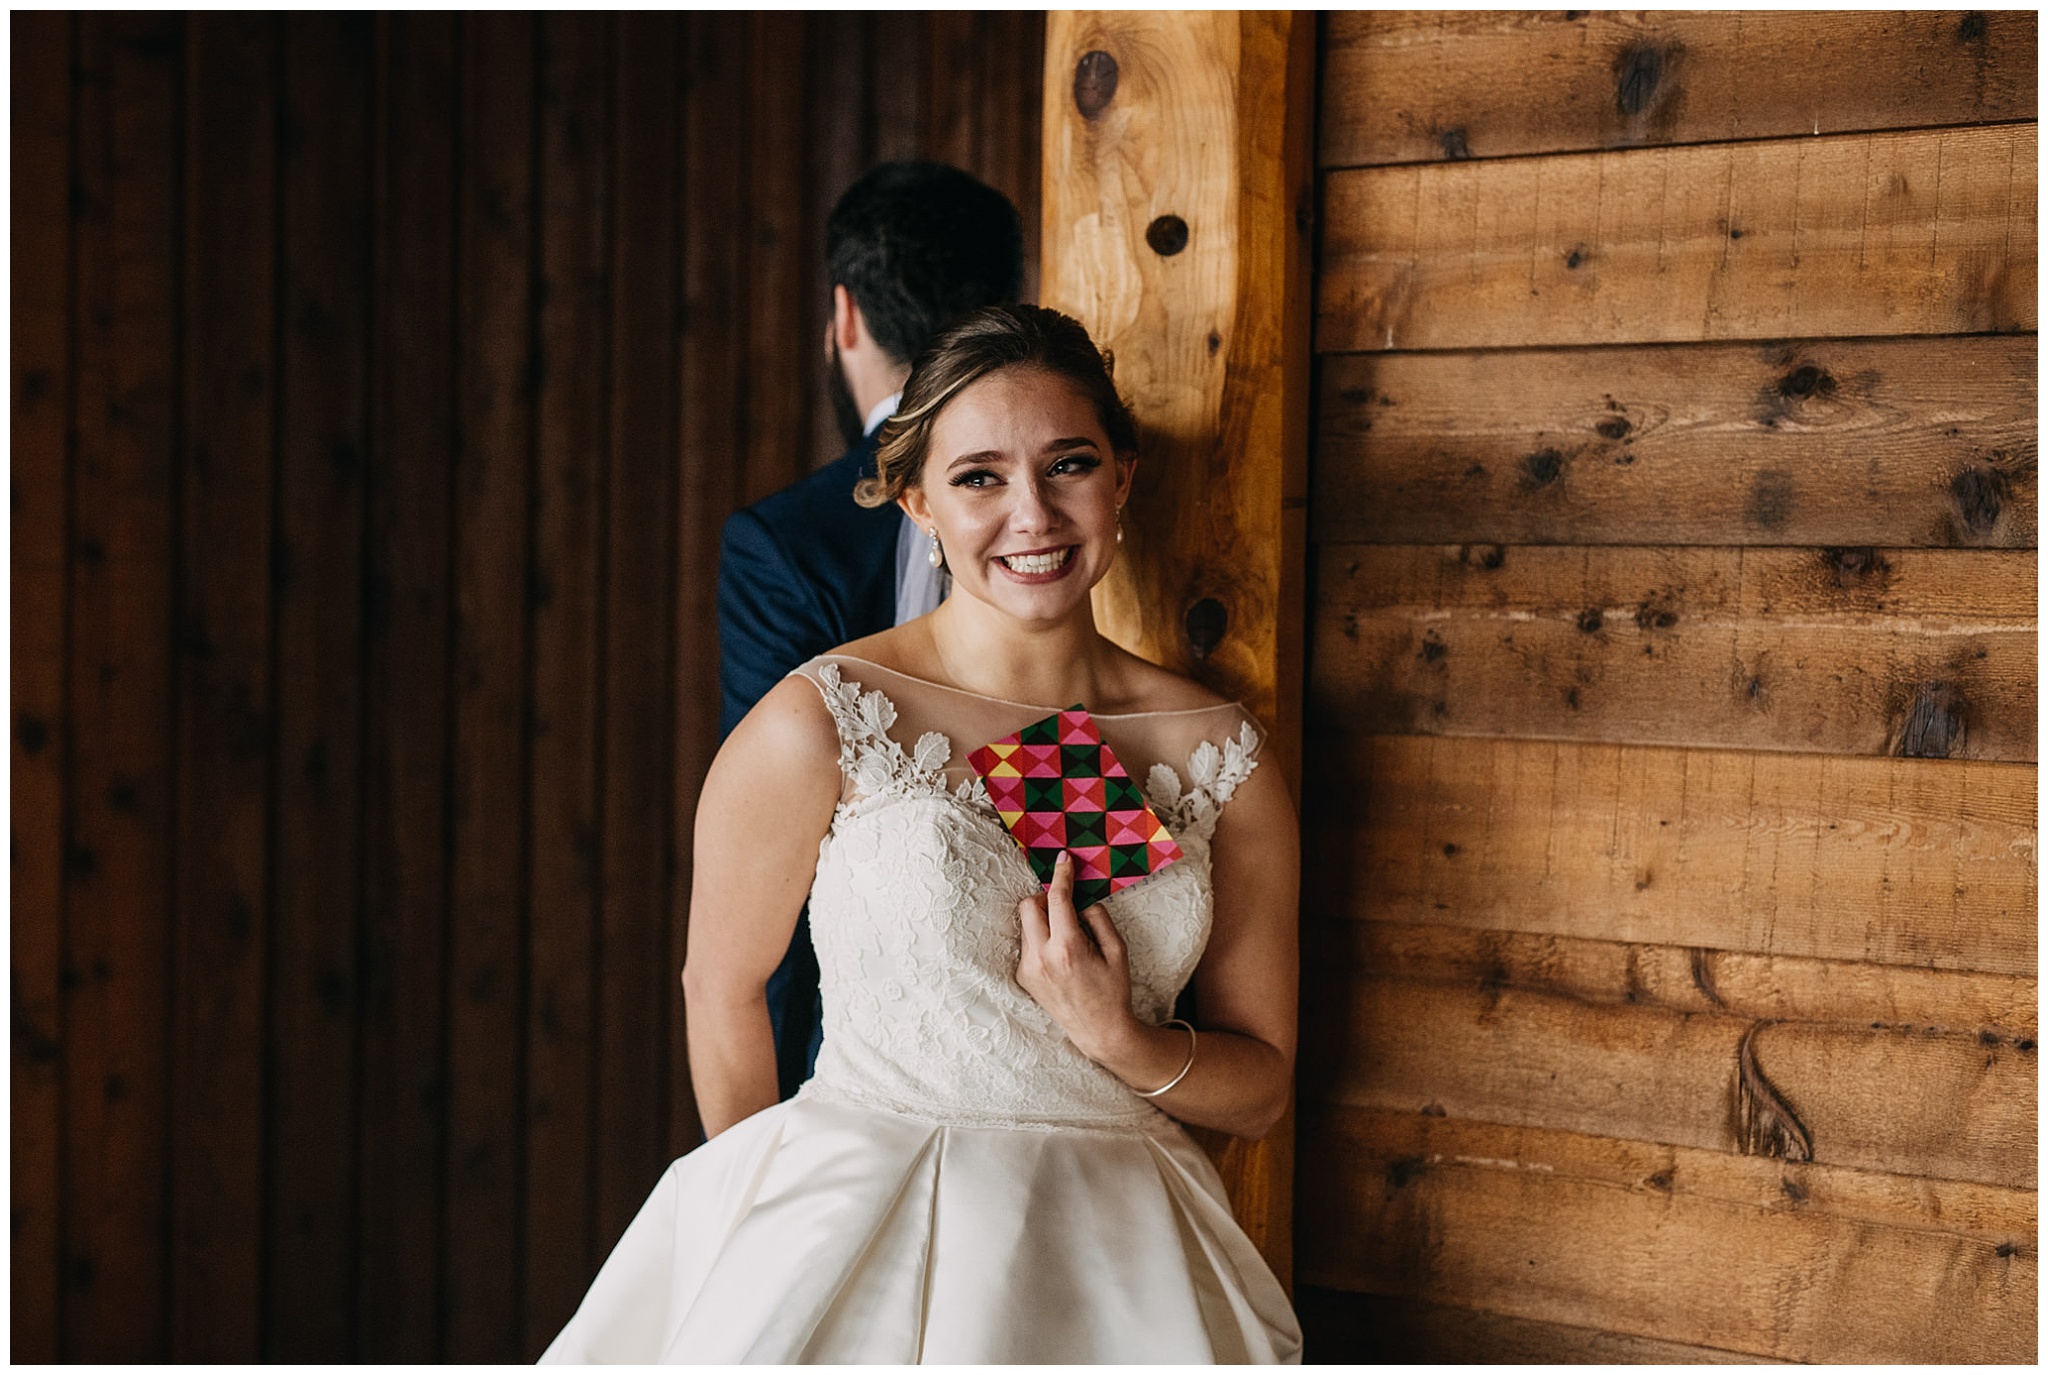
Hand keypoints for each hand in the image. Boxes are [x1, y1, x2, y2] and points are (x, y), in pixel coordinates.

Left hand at [1016, 851, 1139, 1059]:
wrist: (1098, 1030)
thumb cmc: (1113, 991)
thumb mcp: (1117, 951)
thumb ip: (1099, 918)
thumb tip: (1081, 899)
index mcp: (1067, 948)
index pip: (1058, 899)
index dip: (1061, 875)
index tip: (1064, 860)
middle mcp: (1042, 958)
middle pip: (1028, 905)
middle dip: (1045, 898)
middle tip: (1065, 906)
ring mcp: (1028, 969)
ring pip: (1025, 924)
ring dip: (1043, 919)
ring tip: (1066, 935)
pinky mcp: (1023, 977)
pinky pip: (1026, 943)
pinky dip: (1040, 937)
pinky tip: (1059, 953)